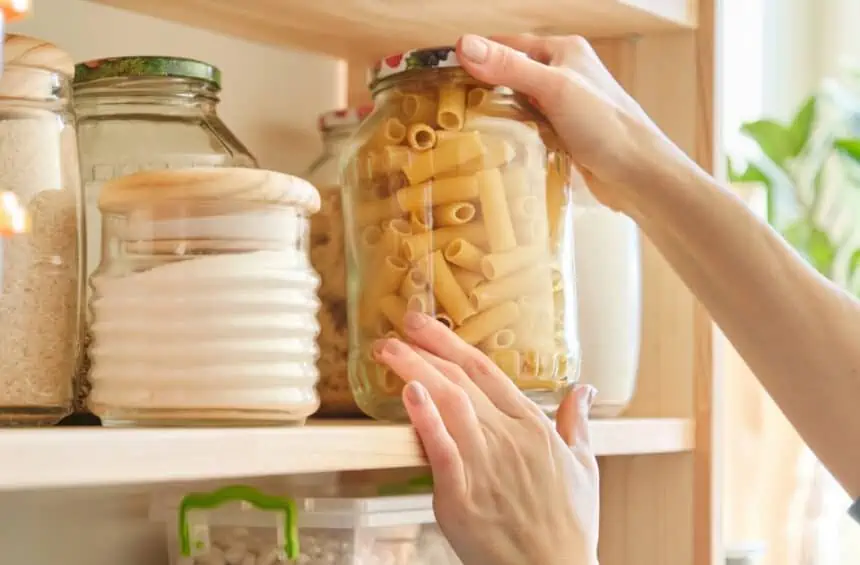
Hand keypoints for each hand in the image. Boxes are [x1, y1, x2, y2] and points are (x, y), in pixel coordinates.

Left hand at [372, 311, 598, 564]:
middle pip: (461, 381)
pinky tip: (410, 393)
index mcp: (533, 427)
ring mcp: (485, 465)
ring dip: (416, 370)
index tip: (425, 325)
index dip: (451, 343)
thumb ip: (578, 423)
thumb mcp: (585, 467)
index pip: (486, 372)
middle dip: (426, 348)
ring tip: (389, 350)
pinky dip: (426, 419)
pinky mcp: (463, 496)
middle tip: (398, 325)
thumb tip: (585, 388)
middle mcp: (508, 438)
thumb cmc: (569, 526)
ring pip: (449, 404)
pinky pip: (442, 450)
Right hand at [455, 33, 692, 215]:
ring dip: (495, 114)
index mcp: (562, 51)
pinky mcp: (564, 134)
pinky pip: (528, 128)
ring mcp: (564, 106)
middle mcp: (563, 74)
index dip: (474, 57)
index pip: (506, 45)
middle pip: (509, 75)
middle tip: (444, 108)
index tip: (439, 75)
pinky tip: (494, 147)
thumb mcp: (553, 89)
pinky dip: (511, 134)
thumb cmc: (605, 126)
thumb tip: (463, 44)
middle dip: (480, 88)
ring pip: (517, 103)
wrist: (640, 175)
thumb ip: (509, 67)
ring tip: (461, 129)